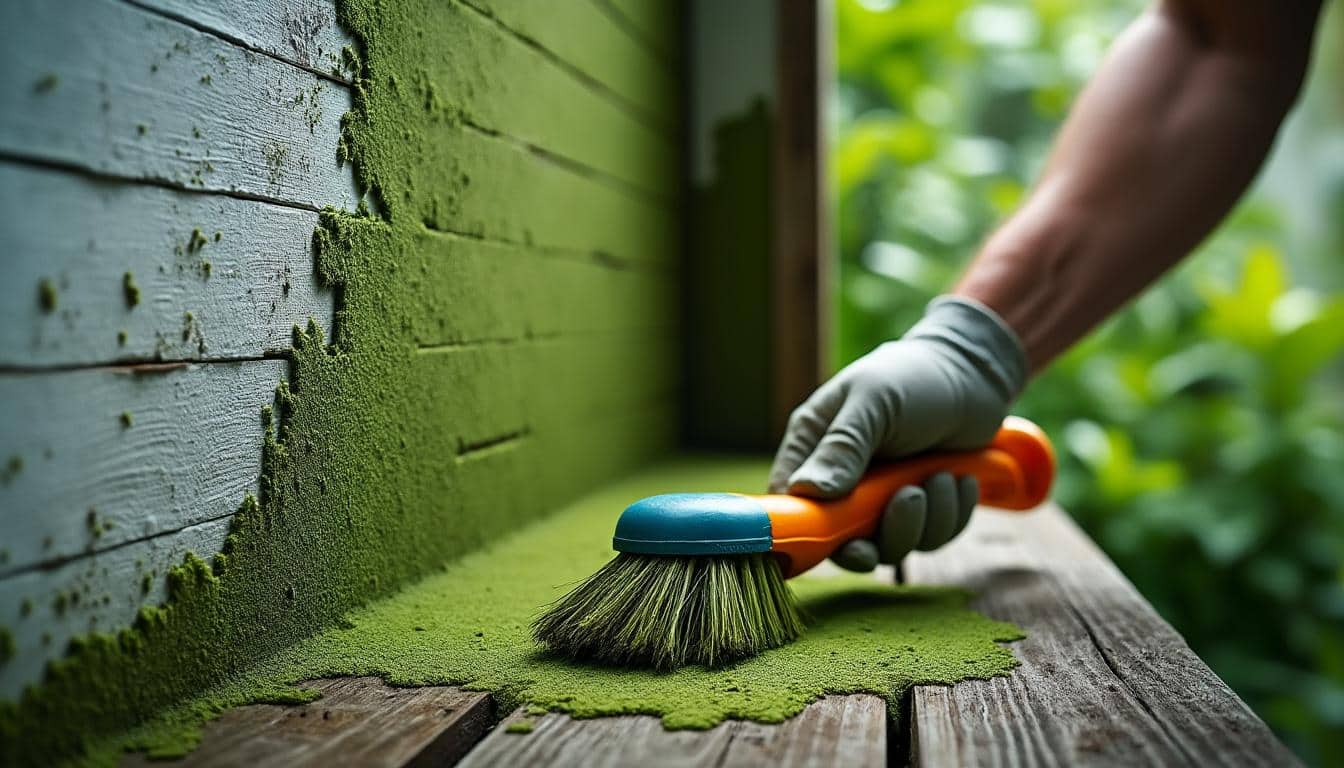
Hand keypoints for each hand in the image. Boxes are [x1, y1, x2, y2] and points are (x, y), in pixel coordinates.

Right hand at [768, 296, 1027, 570]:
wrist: (974, 374)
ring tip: (941, 476)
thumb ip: (842, 447)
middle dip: (883, 534)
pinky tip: (959, 479)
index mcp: (813, 447)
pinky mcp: (919, 509)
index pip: (791, 503)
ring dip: (925, 520)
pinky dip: (950, 515)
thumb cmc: (913, 378)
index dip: (811, 530)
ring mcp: (880, 499)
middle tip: (909, 500)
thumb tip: (809, 491)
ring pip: (891, 545)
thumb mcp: (874, 402)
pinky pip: (930, 539)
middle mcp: (840, 479)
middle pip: (843, 541)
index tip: (844, 539)